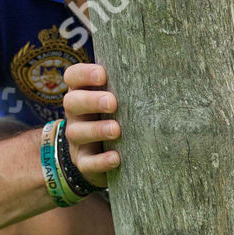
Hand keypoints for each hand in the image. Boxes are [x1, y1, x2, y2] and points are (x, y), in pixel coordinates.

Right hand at [61, 62, 120, 183]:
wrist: (102, 156)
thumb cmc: (117, 117)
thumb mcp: (118, 100)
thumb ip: (128, 87)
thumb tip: (161, 72)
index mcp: (83, 93)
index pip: (73, 77)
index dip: (83, 74)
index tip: (103, 75)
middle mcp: (76, 114)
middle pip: (72, 102)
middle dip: (91, 101)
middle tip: (112, 103)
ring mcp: (77, 139)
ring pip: (77, 132)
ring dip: (96, 129)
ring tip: (116, 130)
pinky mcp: (83, 162)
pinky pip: (87, 162)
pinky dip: (101, 160)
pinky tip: (116, 157)